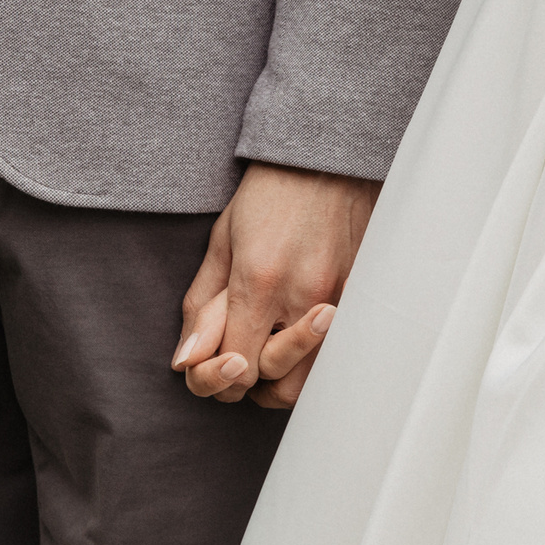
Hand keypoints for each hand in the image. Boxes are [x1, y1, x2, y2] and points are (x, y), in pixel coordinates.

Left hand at [171, 164, 377, 408]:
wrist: (326, 160)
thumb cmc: (267, 196)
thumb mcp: (221, 242)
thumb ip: (202, 307)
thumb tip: (184, 362)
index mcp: (259, 282)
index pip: (237, 364)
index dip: (219, 372)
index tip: (215, 356)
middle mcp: (301, 297)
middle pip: (275, 385)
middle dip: (250, 384)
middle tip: (239, 362)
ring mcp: (338, 299)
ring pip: (310, 378)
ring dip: (283, 378)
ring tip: (267, 353)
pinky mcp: (360, 296)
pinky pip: (335, 352)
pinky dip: (312, 359)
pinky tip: (297, 337)